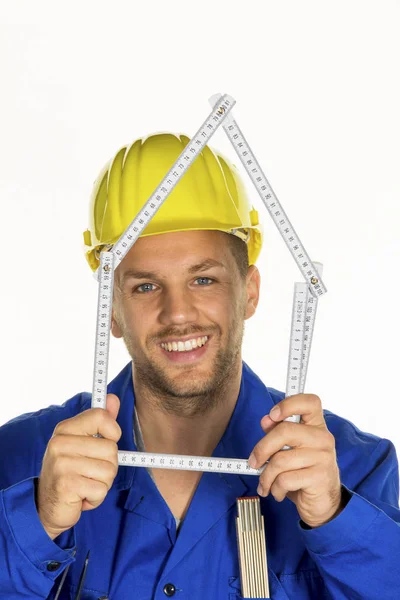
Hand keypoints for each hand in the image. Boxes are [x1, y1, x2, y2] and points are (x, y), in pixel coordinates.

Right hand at [36, 394, 120, 539]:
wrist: (46, 507)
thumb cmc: (70, 472)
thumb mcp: (83, 443)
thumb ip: (100, 421)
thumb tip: (114, 399)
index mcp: (65, 428)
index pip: (101, 416)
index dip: (113, 431)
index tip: (107, 441)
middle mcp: (60, 443)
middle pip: (111, 448)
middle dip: (108, 466)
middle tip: (89, 472)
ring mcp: (61, 463)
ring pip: (109, 470)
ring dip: (102, 484)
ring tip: (85, 484)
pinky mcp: (66, 485)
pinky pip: (101, 489)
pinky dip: (96, 498)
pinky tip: (81, 496)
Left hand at [247, 394, 342, 527]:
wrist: (323, 503)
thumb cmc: (303, 471)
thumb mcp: (290, 449)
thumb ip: (278, 432)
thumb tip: (266, 420)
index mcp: (316, 425)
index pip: (310, 402)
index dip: (289, 404)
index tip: (272, 415)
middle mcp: (323, 438)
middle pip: (285, 431)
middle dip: (262, 449)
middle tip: (253, 462)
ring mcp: (323, 458)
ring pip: (280, 460)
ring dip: (266, 476)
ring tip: (266, 484)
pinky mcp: (319, 478)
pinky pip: (285, 479)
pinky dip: (275, 488)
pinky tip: (278, 492)